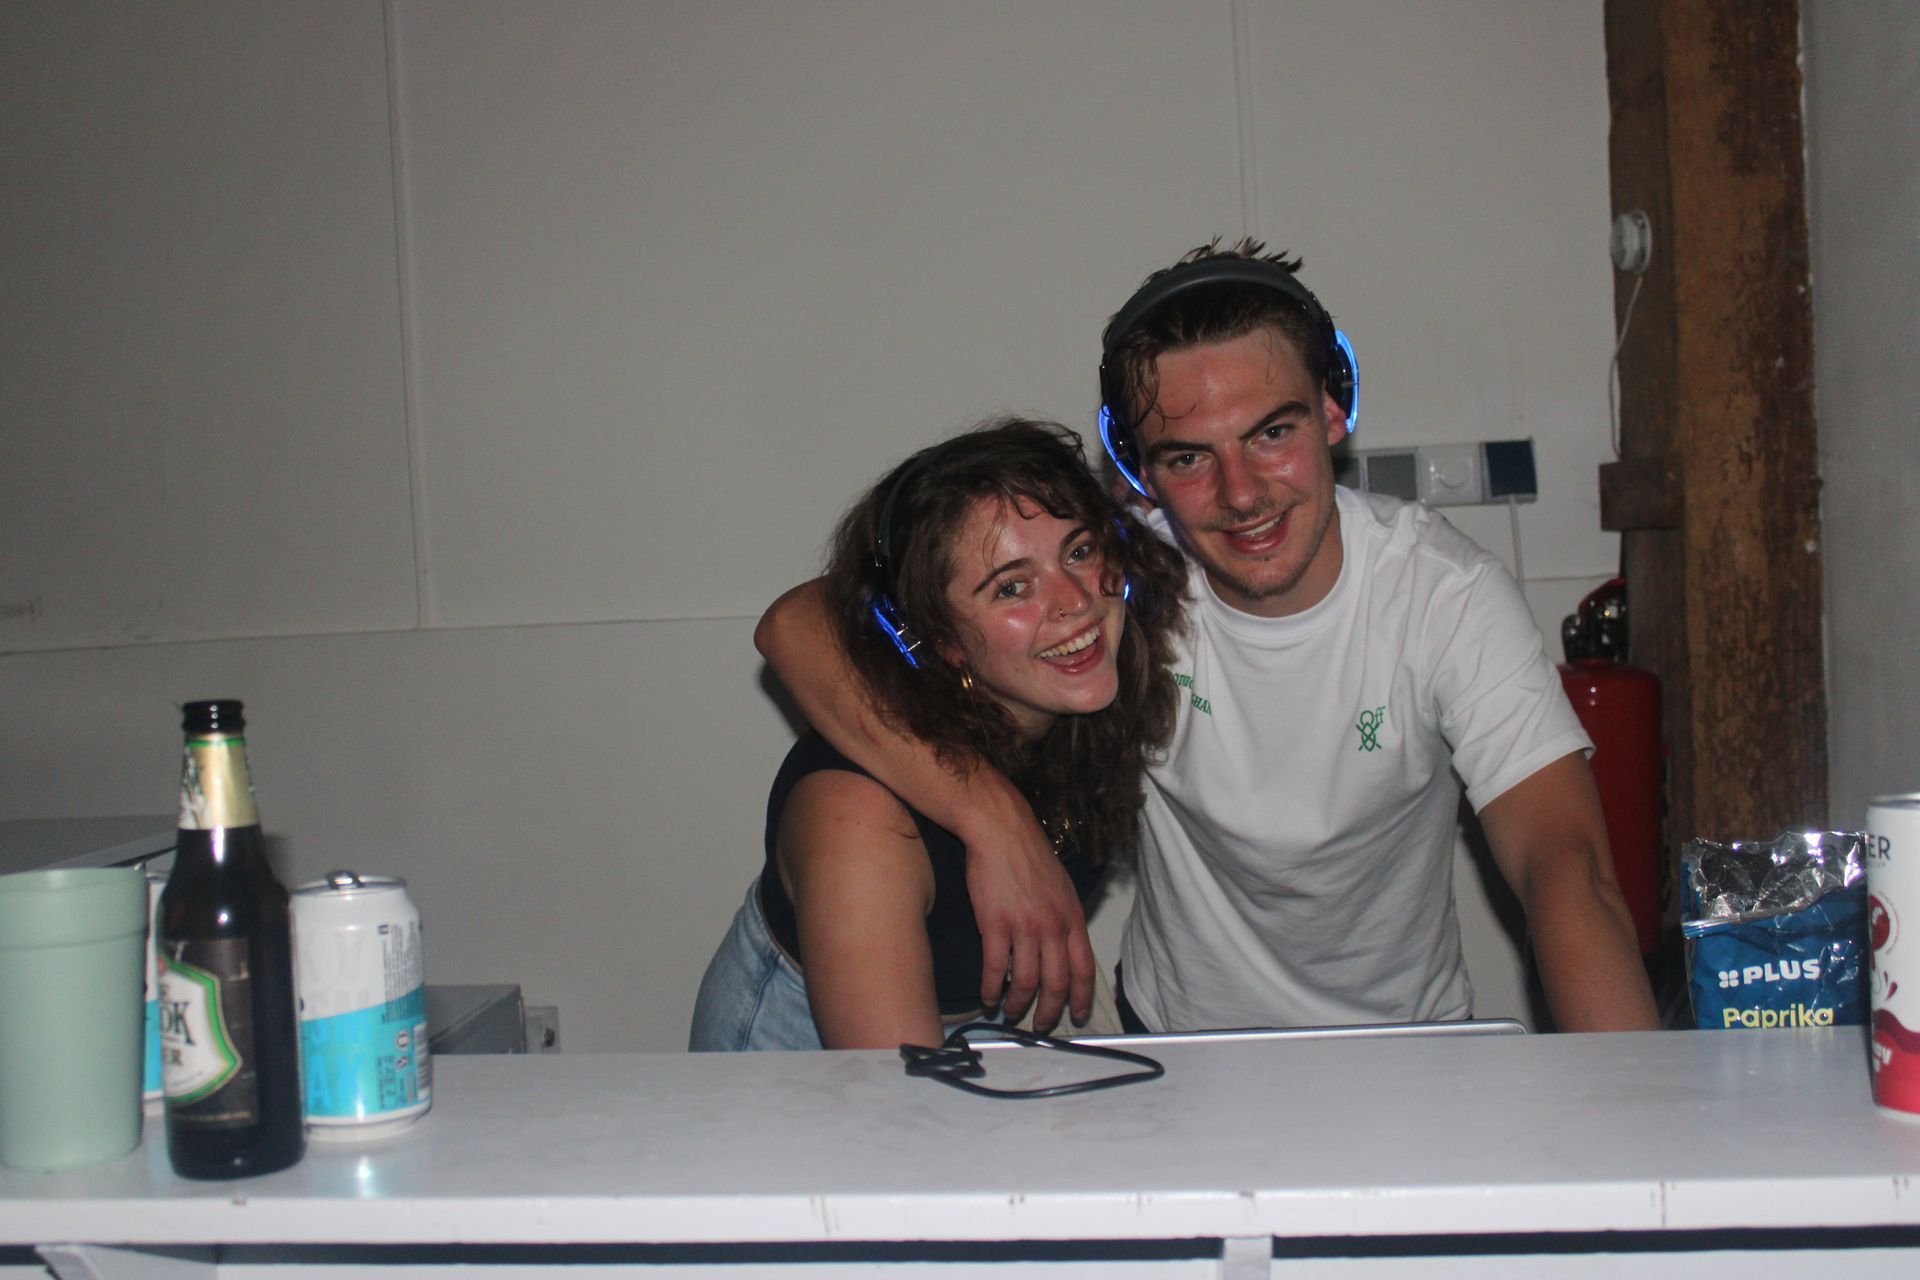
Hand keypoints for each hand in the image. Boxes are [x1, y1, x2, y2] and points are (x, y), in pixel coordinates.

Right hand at [964, 813, 1095, 1031]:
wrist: (1002, 831)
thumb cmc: (1030, 857)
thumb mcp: (1062, 889)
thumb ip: (1064, 920)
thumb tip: (1063, 950)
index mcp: (1073, 919)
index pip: (1084, 970)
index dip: (1082, 998)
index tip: (1077, 1016)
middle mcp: (1053, 927)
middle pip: (1057, 983)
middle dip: (1049, 1011)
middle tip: (1040, 1025)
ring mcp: (1024, 927)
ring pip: (1026, 981)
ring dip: (1019, 1004)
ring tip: (1011, 1014)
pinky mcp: (994, 924)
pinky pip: (995, 968)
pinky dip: (991, 988)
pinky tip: (987, 997)